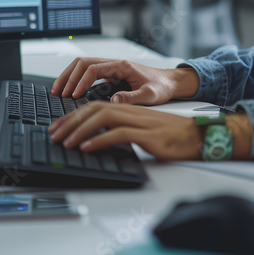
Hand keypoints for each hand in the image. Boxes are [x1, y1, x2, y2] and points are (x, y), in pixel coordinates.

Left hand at [47, 102, 201, 158]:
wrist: (198, 135)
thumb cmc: (172, 135)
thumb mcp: (142, 130)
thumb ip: (122, 130)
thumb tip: (98, 141)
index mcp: (128, 108)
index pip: (95, 107)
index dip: (74, 116)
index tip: (59, 127)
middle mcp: (131, 111)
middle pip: (94, 109)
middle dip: (71, 121)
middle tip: (54, 134)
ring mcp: (140, 122)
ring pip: (103, 118)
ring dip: (81, 130)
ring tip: (66, 142)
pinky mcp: (148, 135)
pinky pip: (119, 134)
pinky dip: (100, 140)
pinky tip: (88, 148)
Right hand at [50, 57, 198, 105]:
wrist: (170, 82)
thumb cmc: (161, 87)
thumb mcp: (150, 95)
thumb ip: (133, 97)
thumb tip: (114, 100)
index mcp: (122, 66)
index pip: (94, 69)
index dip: (82, 82)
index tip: (74, 95)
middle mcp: (115, 64)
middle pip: (83, 62)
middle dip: (69, 76)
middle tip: (59, 92)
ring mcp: (111, 67)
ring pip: (83, 65)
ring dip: (69, 76)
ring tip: (58, 90)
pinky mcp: (110, 73)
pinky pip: (88, 72)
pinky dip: (76, 78)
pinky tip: (70, 90)